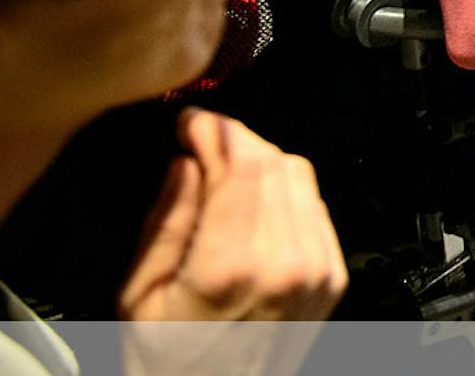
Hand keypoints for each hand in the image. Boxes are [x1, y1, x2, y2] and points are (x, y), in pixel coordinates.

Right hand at [119, 110, 343, 375]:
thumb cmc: (170, 363)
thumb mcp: (142, 295)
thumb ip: (167, 221)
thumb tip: (186, 164)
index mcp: (232, 268)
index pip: (244, 165)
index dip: (217, 130)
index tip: (191, 122)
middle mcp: (286, 265)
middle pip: (275, 163)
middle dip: (237, 140)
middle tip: (201, 139)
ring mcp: (318, 271)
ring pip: (300, 178)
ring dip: (261, 161)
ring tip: (222, 170)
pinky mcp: (333, 277)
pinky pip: (315, 207)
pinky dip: (285, 191)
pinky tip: (253, 201)